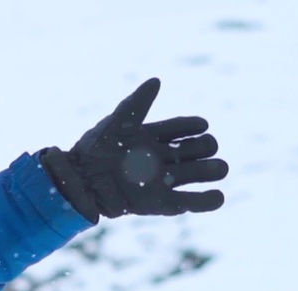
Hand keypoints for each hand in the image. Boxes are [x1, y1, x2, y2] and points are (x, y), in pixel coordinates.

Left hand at [42, 78, 228, 222]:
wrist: (80, 181)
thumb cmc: (94, 150)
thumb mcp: (117, 124)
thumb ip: (138, 104)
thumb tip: (156, 80)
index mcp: (150, 138)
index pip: (182, 127)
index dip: (193, 125)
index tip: (200, 125)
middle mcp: (159, 158)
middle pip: (196, 149)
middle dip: (206, 147)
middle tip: (203, 148)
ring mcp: (160, 180)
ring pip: (198, 173)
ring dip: (211, 171)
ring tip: (218, 168)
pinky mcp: (158, 202)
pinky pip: (188, 203)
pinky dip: (205, 201)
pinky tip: (217, 197)